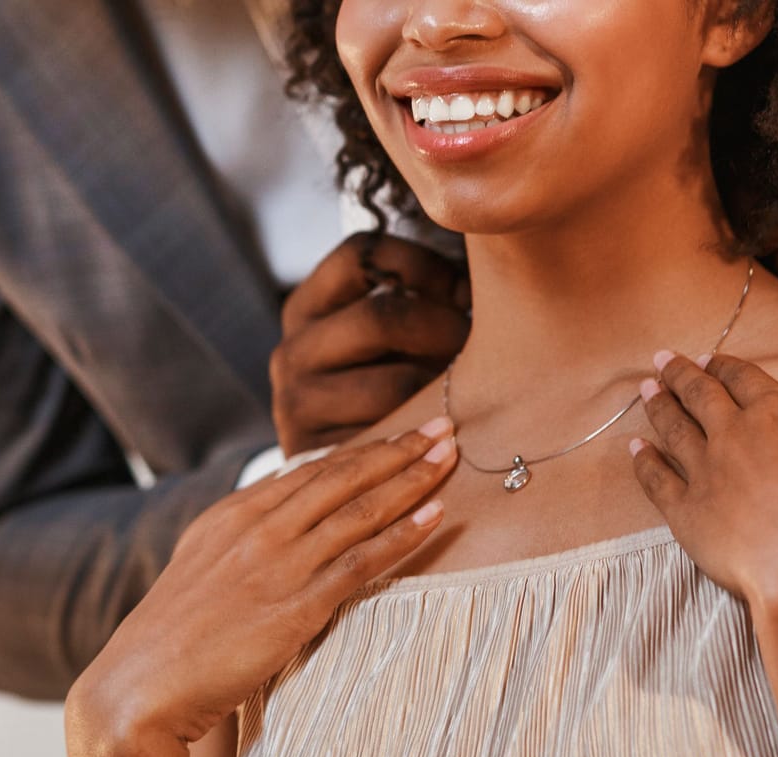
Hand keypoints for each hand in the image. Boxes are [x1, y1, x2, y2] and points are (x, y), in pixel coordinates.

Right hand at [65, 418, 457, 756]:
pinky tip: (436, 514)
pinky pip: (362, 561)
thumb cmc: (175, 633)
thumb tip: (286, 505)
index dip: (366, 449)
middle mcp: (259, 528)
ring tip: (450, 454)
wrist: (138, 687)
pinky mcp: (295, 606)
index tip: (405, 432)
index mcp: (236, 513)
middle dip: (399, 448)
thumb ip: (246, 532)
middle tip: (443, 425)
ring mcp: (278, 564)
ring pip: (360, 509)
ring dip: (412, 478)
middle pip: (344, 476)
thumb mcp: (204, 562)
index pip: (315, 469)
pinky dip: (403, 534)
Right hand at [272, 233, 470, 455]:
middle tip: (481, 345)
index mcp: (307, 306)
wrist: (329, 481)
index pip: (363, 254)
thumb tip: (484, 272)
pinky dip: (432, 429)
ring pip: (397, 383)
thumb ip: (414, 301)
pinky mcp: (320, 453)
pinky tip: (448, 427)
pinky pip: (395, 437)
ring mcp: (299, 402)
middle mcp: (293, 349)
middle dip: (446, 328)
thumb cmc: (375, 390)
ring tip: (468, 388)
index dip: (425, 265)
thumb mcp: (379, 339)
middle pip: (383, 317)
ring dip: (446, 386)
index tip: (466, 290)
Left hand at [628, 352, 777, 604]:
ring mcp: (705, 471)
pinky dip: (643, 460)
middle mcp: (733, 434)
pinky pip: (656, 479)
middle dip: (679, 374)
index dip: (724, 366)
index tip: (708, 358)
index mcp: (777, 413)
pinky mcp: (686, 512)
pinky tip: (634, 448)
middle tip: (660, 359)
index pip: (743, 378)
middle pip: (700, 395)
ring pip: (673, 429)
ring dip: (658, 406)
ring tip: (644, 390)